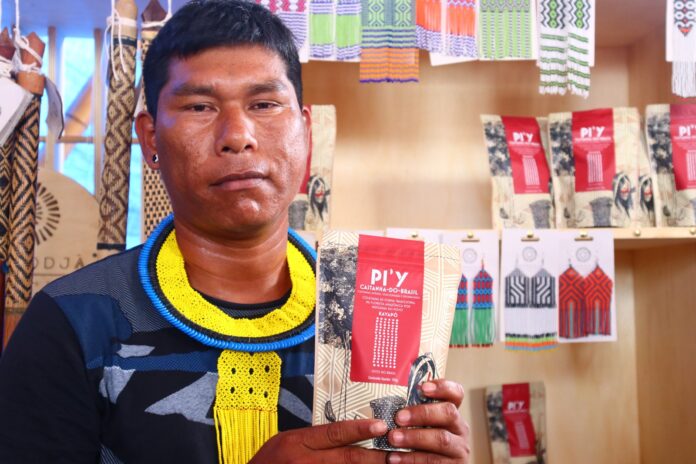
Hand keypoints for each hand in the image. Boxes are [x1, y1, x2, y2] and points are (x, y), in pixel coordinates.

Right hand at [250, 418, 388, 463]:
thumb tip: (346, 435)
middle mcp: (304, 461)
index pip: (334, 433)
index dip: (360, 430)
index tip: (381, 426)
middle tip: (394, 453)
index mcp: (298, 442)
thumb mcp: (286, 442)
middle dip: (374, 456)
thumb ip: (314, 439)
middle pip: (347, 458)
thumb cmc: (269, 462)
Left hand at [386, 379, 470, 463]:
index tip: (422, 387)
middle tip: (399, 417)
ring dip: (414, 437)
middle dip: (423, 413)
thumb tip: (388, 399)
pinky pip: (433, 461)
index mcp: (451, 412)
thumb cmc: (420, 443)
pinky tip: (394, 458)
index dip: (443, 387)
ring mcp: (459, 448)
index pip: (455, 393)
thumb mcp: (420, 425)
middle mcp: (459, 428)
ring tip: (393, 438)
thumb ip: (413, 412)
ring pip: (441, 439)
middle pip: (449, 413)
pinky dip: (412, 459)